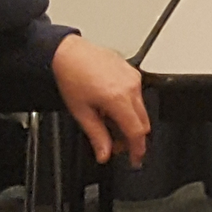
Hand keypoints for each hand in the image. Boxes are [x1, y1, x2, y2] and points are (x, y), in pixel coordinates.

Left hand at [50, 34, 149, 167]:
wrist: (68, 53)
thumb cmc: (71, 76)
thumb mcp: (81, 112)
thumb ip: (97, 136)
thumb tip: (104, 153)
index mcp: (118, 99)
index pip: (137, 131)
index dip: (137, 149)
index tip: (135, 159)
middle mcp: (131, 87)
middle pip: (143, 121)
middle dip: (133, 137)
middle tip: (117, 145)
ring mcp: (133, 77)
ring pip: (141, 108)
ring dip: (130, 121)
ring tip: (108, 122)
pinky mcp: (132, 71)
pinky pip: (138, 94)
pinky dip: (129, 106)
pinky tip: (111, 107)